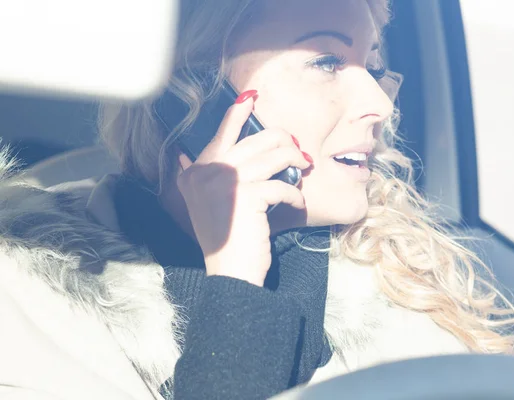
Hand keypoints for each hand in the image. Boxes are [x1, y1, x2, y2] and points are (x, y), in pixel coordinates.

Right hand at [177, 90, 311, 286]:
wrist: (230, 271)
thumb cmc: (227, 238)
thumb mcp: (208, 203)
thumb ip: (209, 176)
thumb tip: (208, 151)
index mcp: (194, 172)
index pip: (220, 136)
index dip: (237, 116)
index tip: (250, 100)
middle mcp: (205, 172)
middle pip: (255, 140)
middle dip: (284, 142)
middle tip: (299, 152)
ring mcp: (225, 182)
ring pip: (273, 156)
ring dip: (294, 162)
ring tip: (303, 169)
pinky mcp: (247, 196)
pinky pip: (281, 184)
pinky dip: (294, 193)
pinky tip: (296, 202)